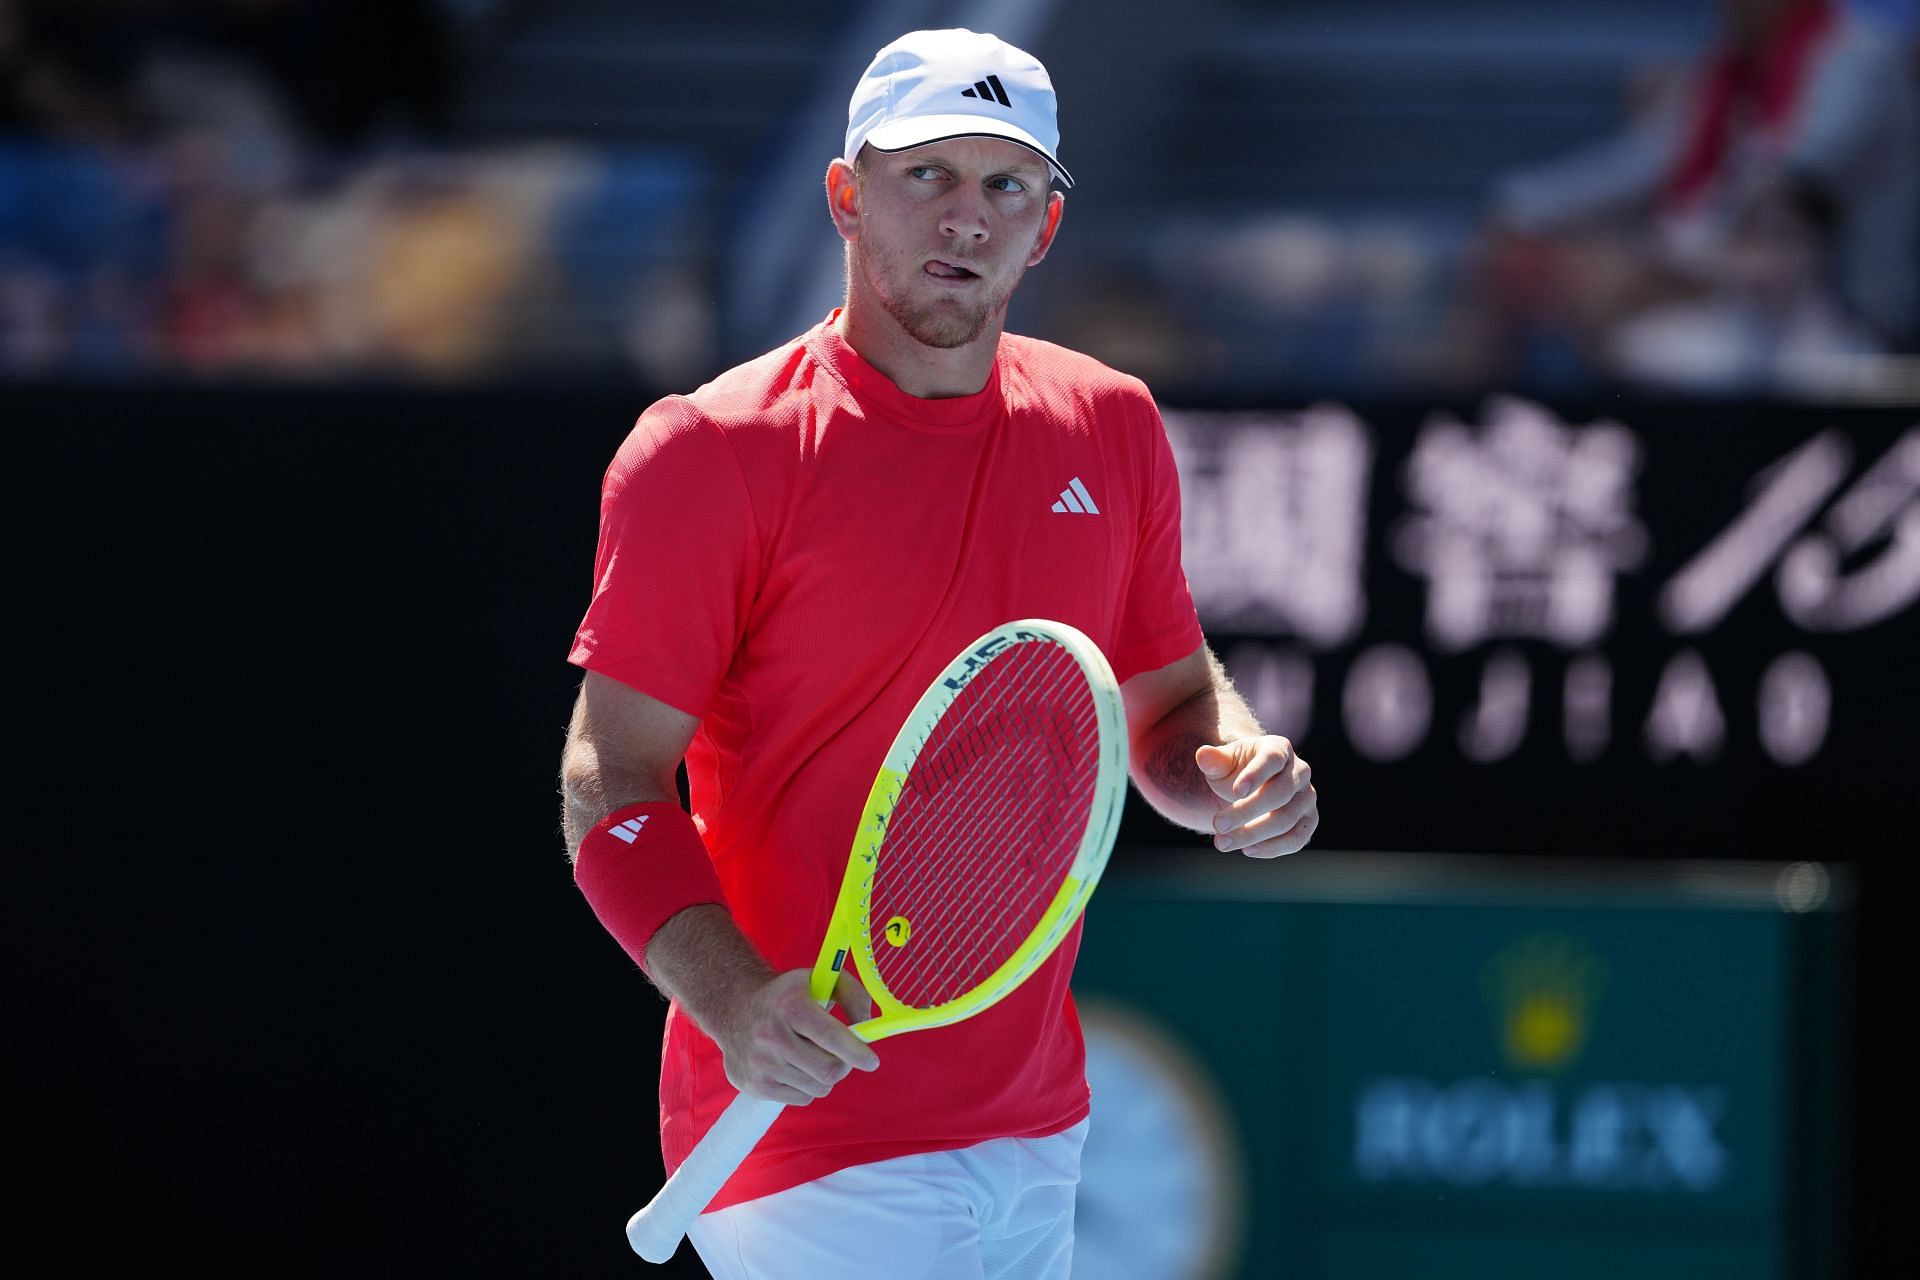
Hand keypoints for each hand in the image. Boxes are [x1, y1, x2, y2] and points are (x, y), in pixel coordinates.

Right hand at [714, 968, 878, 1105]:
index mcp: (789, 1006)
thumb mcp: (819, 980)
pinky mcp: (754, 1086)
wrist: (734, 1009)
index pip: (829, 1035)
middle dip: (844, 1065)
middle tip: (842, 1056)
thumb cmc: (787, 996)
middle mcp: (770, 1036)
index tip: (872, 1061)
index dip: (856, 1051)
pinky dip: (807, 1086)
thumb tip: (868, 1025)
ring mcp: (760, 1064)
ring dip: (825, 1076)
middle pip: (828, 1070)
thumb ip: (852, 994)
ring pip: (817, 1088)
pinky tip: (794, 1066)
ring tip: (812, 1056)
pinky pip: (801, 1099)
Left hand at [1194, 736, 1317, 857]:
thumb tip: (1202, 755)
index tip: (1236, 791)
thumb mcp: (1223, 763)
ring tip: (1222, 842)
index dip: (1256, 775)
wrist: (1253, 786)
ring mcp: (1307, 797)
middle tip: (1217, 825)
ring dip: (1253, 834)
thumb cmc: (1237, 771)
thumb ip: (1213, 760)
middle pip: (1280, 793)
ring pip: (1286, 820)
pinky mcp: (1309, 821)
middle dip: (1247, 811)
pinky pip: (1296, 839)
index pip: (1272, 759)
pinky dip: (1272, 848)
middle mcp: (1300, 771)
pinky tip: (1247, 850)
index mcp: (1279, 748)